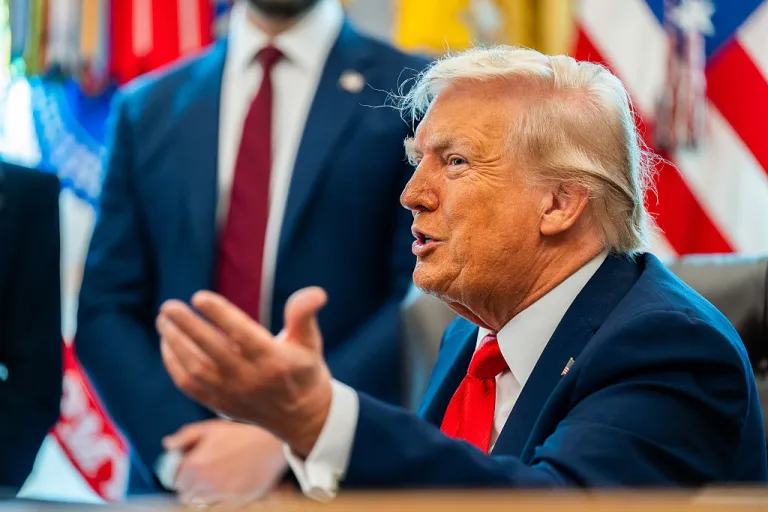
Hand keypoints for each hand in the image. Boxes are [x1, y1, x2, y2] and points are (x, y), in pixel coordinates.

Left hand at [157, 287, 332, 456]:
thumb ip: (304, 315)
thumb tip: (316, 293)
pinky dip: (174, 363)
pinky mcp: (218, 405)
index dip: (219, 315)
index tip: (199, 297)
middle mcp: (251, 379)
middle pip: (211, 350)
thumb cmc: (303, 370)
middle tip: (169, 306)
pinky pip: (189, 385)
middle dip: (187, 326)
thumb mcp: (310, 341)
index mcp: (274, 361)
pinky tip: (168, 342)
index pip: (242, 335)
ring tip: (163, 320)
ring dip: (175, 343)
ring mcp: (232, 394)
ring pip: (195, 368)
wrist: (301, 418)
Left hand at [162, 419, 288, 505]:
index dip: (179, 474)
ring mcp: (222, 496)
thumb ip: (185, 436)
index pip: (174, 481)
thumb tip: (167, 445)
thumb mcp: (211, 428)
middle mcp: (205, 484)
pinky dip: (217, 501)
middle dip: (189, 486)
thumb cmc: (241, 433)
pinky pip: (217, 508)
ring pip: (200, 504)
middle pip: (185, 496)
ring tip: (214, 480)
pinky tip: (226, 486)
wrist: (272, 442)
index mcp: (195, 466)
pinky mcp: (237, 502)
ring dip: (202, 495)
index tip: (187, 468)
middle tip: (200, 474)